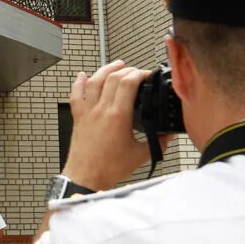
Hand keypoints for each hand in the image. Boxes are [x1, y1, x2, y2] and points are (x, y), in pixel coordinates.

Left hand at [61, 62, 171, 190]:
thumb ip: (157, 142)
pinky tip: (82, 76)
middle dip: (127, 70)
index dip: (139, 74)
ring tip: (117, 65)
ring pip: (94, 82)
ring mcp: (88, 112)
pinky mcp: (78, 118)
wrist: (84, 178)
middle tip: (137, 71)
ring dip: (106, 69)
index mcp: (117, 116)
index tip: (147, 76)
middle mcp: (101, 110)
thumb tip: (168, 135)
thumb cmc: (107, 169)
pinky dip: (78, 83)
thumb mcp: (139, 155)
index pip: (128, 83)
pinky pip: (76, 95)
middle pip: (113, 78)